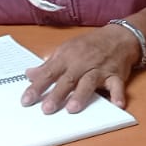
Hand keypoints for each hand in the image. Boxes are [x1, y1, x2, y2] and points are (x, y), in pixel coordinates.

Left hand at [21, 25, 138, 112]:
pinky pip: (117, 85)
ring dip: (81, 95)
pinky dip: (117, 95)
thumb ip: (48, 65)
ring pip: (89, 82)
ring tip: (72, 109)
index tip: (26, 100)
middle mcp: (82, 63)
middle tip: (46, 109)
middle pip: (68, 80)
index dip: (37, 86)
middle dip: (57, 94)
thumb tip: (29, 74)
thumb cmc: (90, 45)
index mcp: (67, 57)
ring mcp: (100, 69)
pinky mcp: (116, 75)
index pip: (49, 73)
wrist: (119, 36)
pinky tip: (117, 105)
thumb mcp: (66, 50)